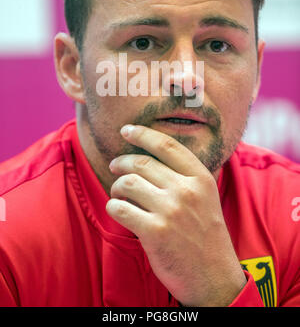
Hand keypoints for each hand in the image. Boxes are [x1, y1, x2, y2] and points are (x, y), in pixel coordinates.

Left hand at [106, 124, 245, 305]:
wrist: (214, 276)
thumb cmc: (205, 234)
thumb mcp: (206, 197)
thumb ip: (184, 175)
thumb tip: (151, 154)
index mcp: (200, 178)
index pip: (167, 145)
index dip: (143, 133)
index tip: (127, 129)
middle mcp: (186, 190)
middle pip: (142, 163)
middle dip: (122, 162)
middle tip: (114, 166)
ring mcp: (170, 211)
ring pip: (127, 183)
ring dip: (116, 186)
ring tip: (118, 192)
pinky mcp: (154, 232)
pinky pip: (119, 208)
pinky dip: (113, 206)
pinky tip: (118, 209)